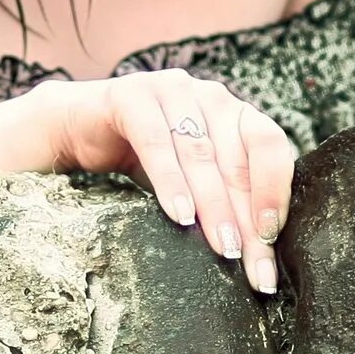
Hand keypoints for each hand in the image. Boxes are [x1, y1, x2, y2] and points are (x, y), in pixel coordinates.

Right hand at [32, 70, 297, 294]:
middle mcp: (212, 96)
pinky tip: (180, 214)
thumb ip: (224, 199)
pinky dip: (171, 181)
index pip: (269, 147)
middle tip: (251, 264)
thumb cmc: (145, 158)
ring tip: (223, 246)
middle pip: (238, 159)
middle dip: (246, 216)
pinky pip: (157, 141)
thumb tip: (259, 255)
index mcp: (235, 113)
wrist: (80, 127)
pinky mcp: (133, 95)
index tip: (270, 239)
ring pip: (201, 153)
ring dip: (214, 204)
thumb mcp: (192, 179)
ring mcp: (173, 89)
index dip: (274, 191)